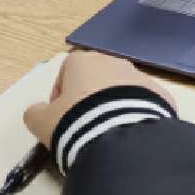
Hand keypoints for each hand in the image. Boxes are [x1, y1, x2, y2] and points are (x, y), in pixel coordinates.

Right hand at [24, 50, 175, 148]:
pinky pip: (142, 101)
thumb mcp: (42, 121)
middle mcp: (113, 61)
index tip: (60, 114)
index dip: (61, 92)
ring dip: (112, 104)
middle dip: (88, 97)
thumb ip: (35, 112)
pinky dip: (133, 112)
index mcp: (84, 61)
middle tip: (82, 124)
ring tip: (105, 130)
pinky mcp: (158, 92)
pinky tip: (126, 132)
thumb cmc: (74, 121)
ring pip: (121, 88)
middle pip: (96, 76)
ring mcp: (139, 75)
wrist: (119, 133)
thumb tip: (37, 111)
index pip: (68, 70)